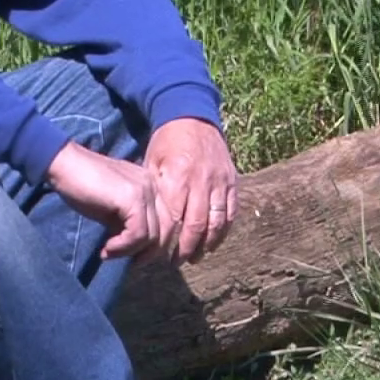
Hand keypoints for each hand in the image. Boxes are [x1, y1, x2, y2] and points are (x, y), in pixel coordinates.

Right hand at [43, 141, 162, 259]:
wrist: (64, 165)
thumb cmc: (82, 185)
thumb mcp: (112, 209)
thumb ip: (128, 223)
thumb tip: (137, 251)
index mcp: (151, 186)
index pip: (167, 222)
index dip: (153, 245)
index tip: (132, 257)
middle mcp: (153, 185)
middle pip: (168, 229)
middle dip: (149, 253)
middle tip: (128, 263)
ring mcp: (145, 190)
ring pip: (154, 235)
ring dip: (131, 252)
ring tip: (109, 253)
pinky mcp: (133, 197)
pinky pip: (138, 234)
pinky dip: (123, 247)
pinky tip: (106, 248)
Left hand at [144, 118, 237, 263]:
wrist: (193, 116)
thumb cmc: (166, 142)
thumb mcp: (151, 162)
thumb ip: (153, 193)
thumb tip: (146, 224)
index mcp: (178, 177)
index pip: (173, 220)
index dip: (165, 242)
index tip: (157, 256)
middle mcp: (202, 181)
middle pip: (197, 227)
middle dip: (186, 250)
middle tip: (176, 263)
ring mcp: (221, 182)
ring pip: (217, 224)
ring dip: (206, 245)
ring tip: (195, 257)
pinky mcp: (232, 181)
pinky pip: (231, 213)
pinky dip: (223, 231)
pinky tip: (213, 243)